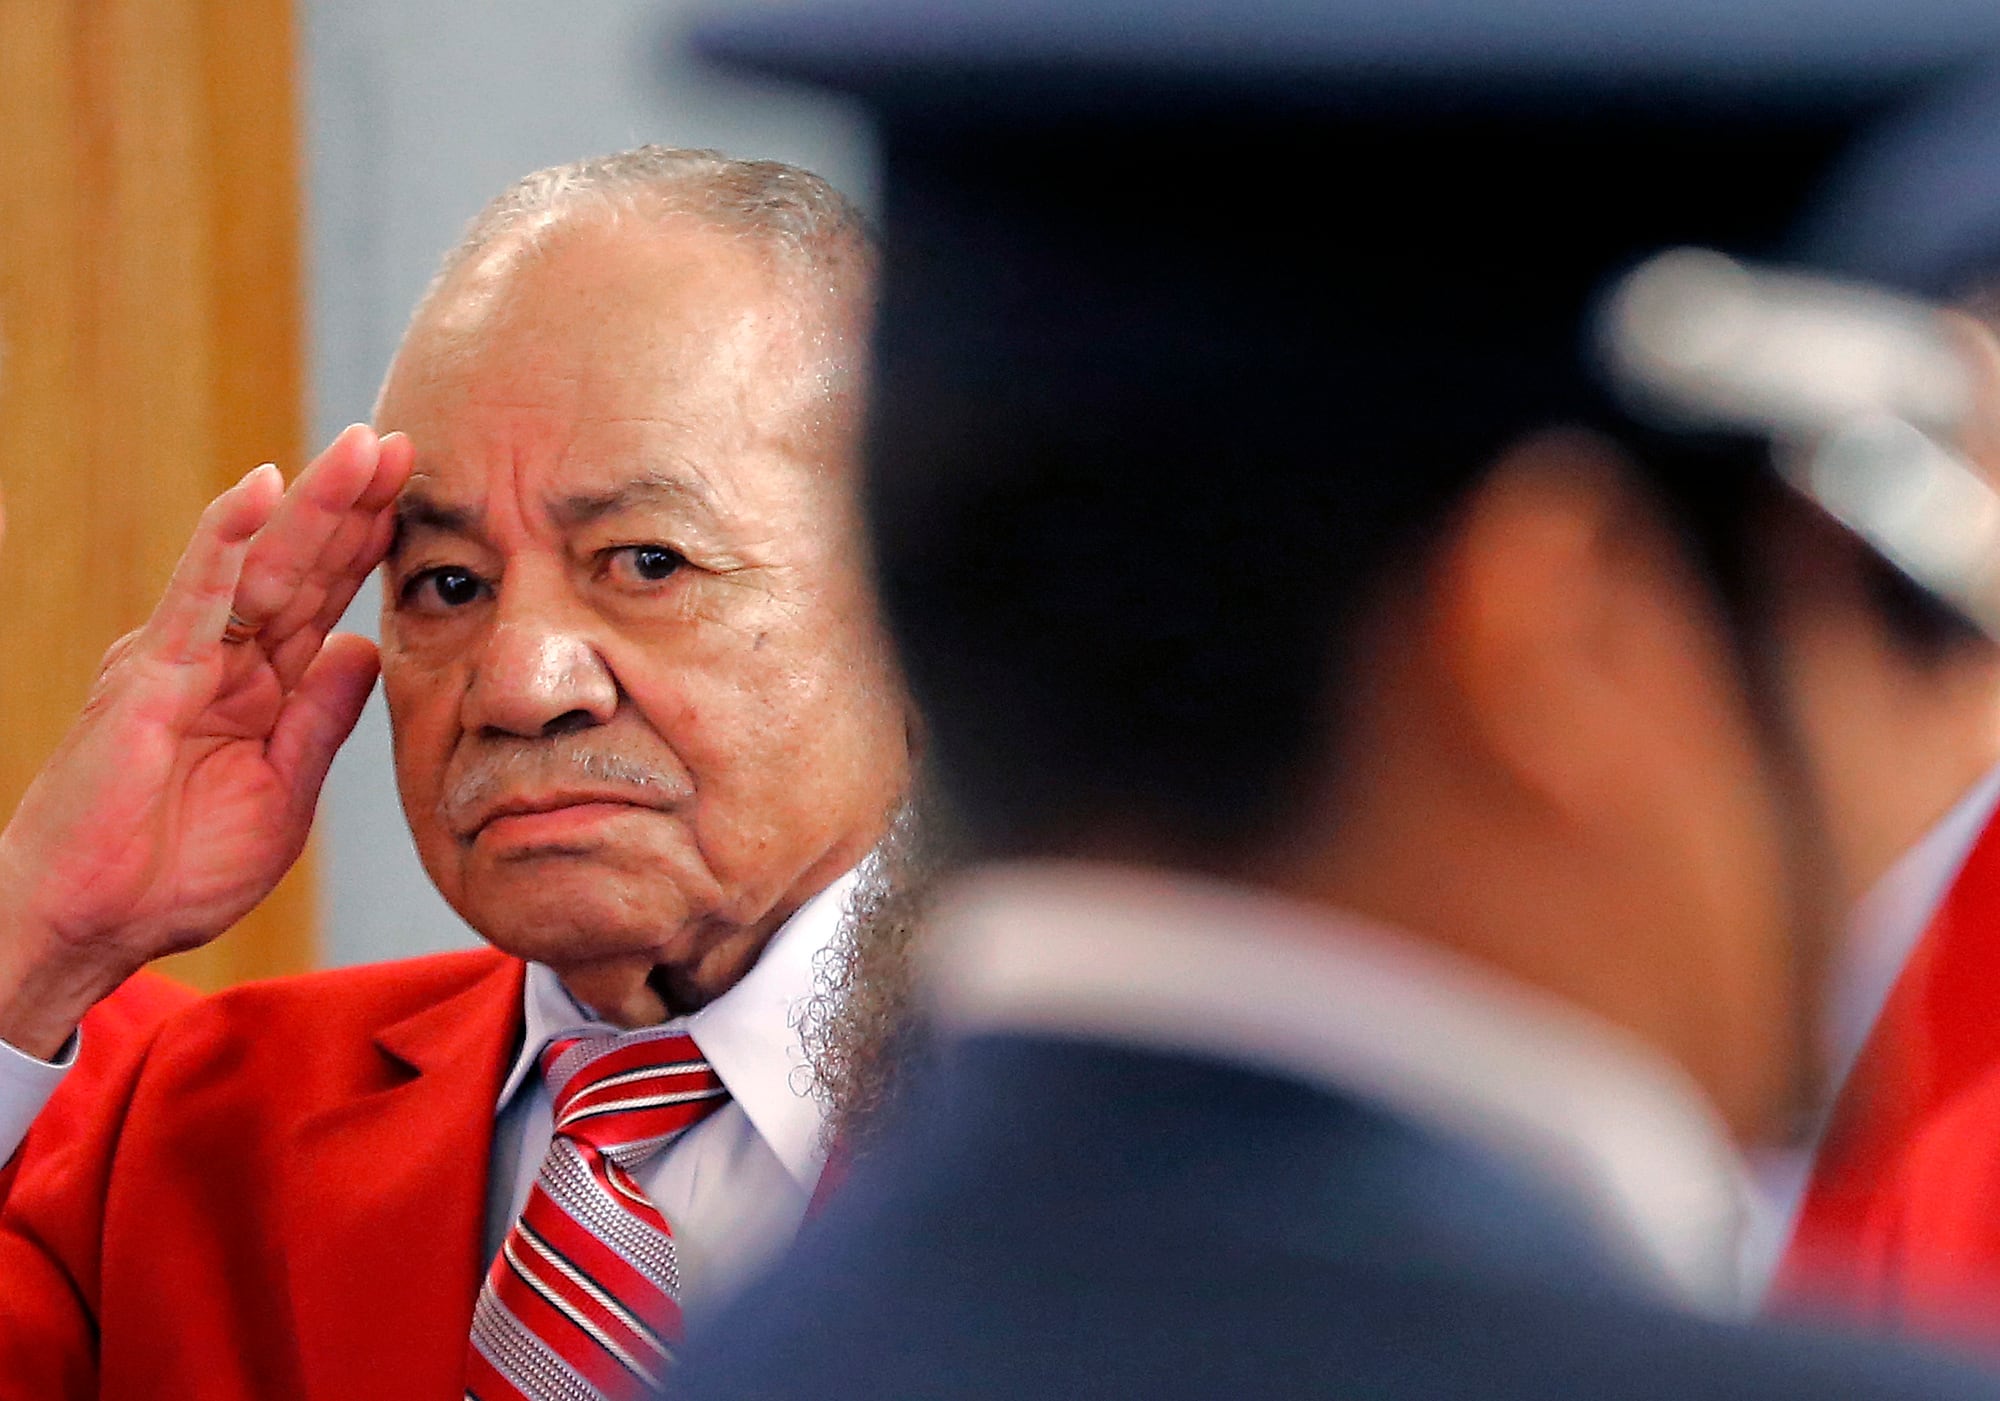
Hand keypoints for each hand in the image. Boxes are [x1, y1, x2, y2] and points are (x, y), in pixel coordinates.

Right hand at [0, 424, 413, 1056]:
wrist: (90, 924)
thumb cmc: (172, 872)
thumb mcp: (283, 791)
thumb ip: (322, 717)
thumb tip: (367, 647)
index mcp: (260, 687)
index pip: (324, 598)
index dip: (368, 546)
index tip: (420, 495)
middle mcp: (222, 657)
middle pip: (300, 565)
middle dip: (353, 504)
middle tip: (404, 442)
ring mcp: (182, 657)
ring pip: (260, 563)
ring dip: (312, 502)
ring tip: (364, 448)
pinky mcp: (146, 673)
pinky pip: (196, 593)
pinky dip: (227, 536)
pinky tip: (261, 487)